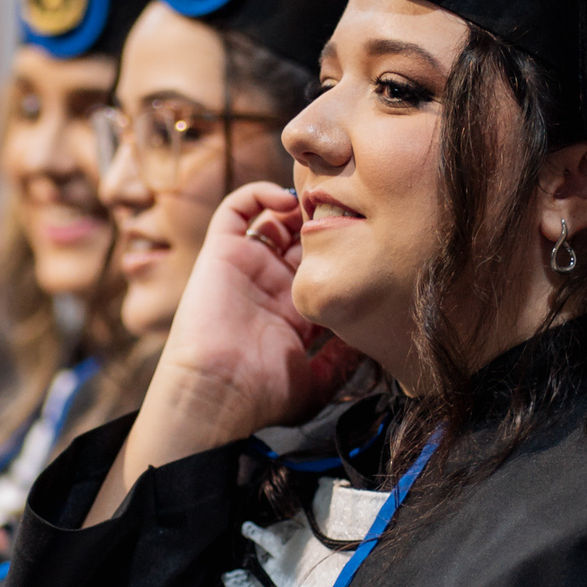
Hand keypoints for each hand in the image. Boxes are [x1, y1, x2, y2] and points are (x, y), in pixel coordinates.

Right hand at [86, 184, 359, 523]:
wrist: (217, 392)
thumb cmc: (264, 393)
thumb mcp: (317, 381)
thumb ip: (343, 360)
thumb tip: (368, 339)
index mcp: (293, 311)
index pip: (321, 266)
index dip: (343, 247)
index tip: (368, 236)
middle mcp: (270, 285)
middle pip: (301, 236)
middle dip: (324, 218)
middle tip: (347, 207)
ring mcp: (246, 267)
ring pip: (272, 218)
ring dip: (296, 203)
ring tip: (319, 200)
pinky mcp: (221, 252)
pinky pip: (235, 208)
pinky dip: (259, 193)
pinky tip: (287, 199)